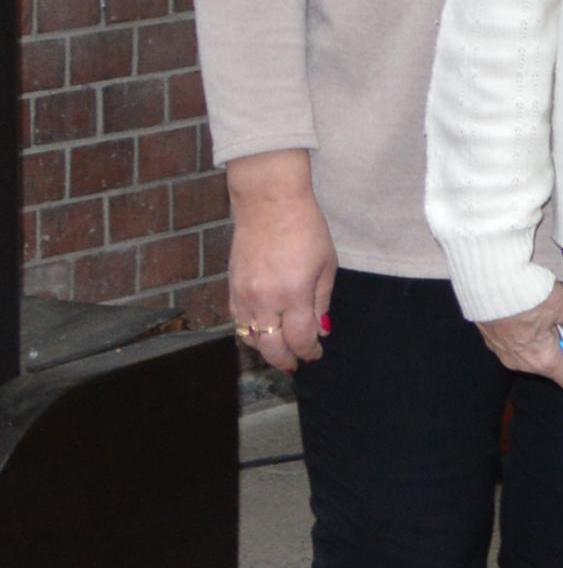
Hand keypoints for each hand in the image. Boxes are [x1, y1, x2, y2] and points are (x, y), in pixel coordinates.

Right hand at [224, 153, 335, 372]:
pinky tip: (263, 333)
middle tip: (297, 363)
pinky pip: (238, 322)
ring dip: (266, 349)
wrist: (268, 205)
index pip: (299, 338)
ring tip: (281, 351)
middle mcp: (265, 299)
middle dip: (285, 360)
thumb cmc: (305, 230)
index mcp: (293, 294)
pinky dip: (250, 333)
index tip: (316, 354)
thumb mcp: (326, 265)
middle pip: (271, 347)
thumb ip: (322, 301)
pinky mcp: (231, 288)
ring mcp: (244, 295)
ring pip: (250, 338)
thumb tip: (321, 329)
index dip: (309, 351)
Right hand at [474, 286, 562, 390]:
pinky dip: (525, 333)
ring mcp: (503, 353)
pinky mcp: (492, 340)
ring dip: (542, 339)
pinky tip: (529, 313)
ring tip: (546, 314)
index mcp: (542, 360)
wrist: (489, 283)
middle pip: (551, 364)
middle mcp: (521, 363)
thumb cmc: (526, 296)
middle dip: (562, 348)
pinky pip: (515, 343)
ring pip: (532, 353)